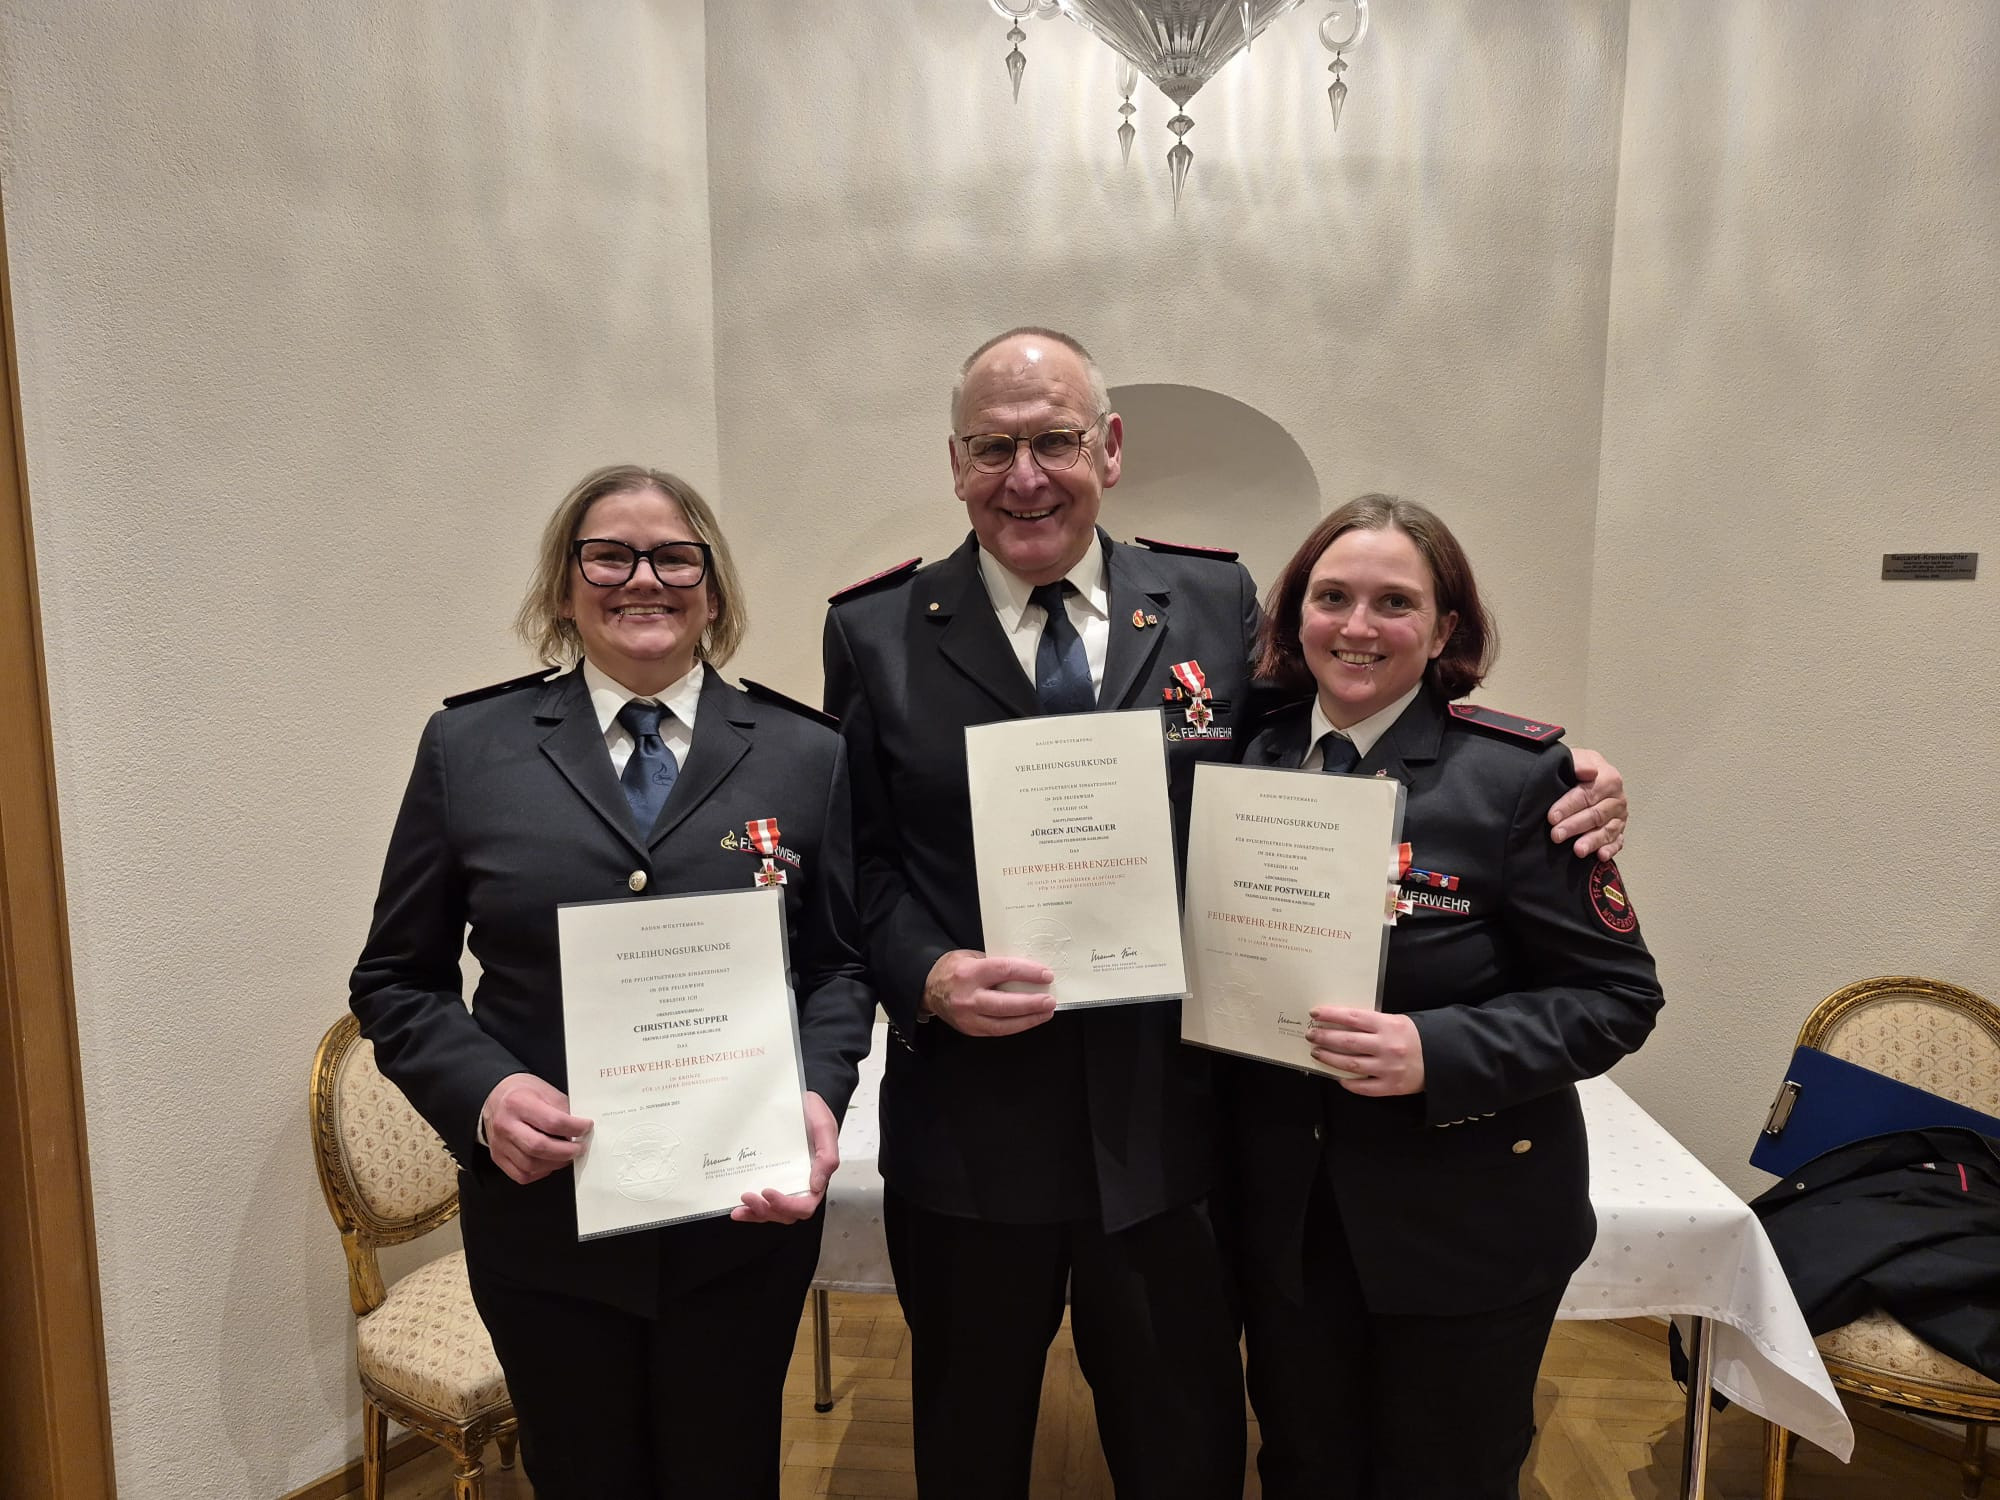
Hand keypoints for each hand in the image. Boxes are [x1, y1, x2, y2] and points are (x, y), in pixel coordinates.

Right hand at [482, 1072, 591, 1184]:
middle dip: (566, 1151)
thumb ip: (562, 1108)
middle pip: (539, 1147)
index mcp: (518, 1103)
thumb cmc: (522, 1093)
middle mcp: (505, 1125)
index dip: (575, 1128)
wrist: (495, 1098)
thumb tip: (581, 1128)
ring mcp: (499, 1144)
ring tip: (567, 1155)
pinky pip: (522, 1175)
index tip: (586, 1128)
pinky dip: (541, 1172)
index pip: (552, 1122)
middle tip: (580, 1148)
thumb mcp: (544, 1090)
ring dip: (555, 1163)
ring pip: (531, 1165)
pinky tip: (550, 1162)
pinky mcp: (498, 1157)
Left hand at [734, 1092, 839, 1223]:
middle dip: (766, 1211)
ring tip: (739, 1208)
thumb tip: (816, 1186)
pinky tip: (738, 1209)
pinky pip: (762, 1202)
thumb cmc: (814, 1113)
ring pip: (772, 1212)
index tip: (768, 1191)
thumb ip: (826, 1156)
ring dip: (756, 1213)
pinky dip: (750, 1210)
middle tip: (748, 1196)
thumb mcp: (824, 1128)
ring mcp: (784, 1182)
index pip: (805, 1205)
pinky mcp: (770, 1177)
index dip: (787, 1205)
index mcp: (816, 1177)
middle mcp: (800, 1184)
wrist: (800, 1100)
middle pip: (786, 1213)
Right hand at [921, 949, 1056, 1036]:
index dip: (1028, 973)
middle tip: (1050, 1000)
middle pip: (1005, 1004)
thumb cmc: (953, 969)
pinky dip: (1015, 1026)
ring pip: (1003, 1024)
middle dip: (1031, 1003)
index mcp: (968, 973)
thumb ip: (996, 964)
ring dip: (1028, 1019)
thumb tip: (1027, 971)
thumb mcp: (971, 957)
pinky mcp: (970, 1030)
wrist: (928, 988)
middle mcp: (967, 998)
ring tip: (1045, 1013)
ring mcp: (967, 1018)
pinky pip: (997, 1031)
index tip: (1046, 975)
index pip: (1003, 971)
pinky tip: (1028, 1020)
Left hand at [1307, 1007, 1424, 1095]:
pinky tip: (1338, 1078)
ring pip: (1351, 1064)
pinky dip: (1349, 1083)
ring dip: (1330, 1058)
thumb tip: (1342, 1023)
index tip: (1315, 1013)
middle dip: (1325, 1037)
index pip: (1353, 1018)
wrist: (1446, 1059)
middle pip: (1347, 1041)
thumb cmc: (1419, 1037)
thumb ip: (1374, 1023)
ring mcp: (1388, 1068)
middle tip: (1311, 1034)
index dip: (1331, 1015)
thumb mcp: (1398, 1021)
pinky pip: (1364, 1087)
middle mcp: (1387, 1046)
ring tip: (1317, 1053)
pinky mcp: (1391, 1087)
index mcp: (1389, 1025)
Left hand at [1550, 749, 1625, 860]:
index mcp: (1609, 778)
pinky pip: (1618, 842)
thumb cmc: (1577, 769)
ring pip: (1607, 831)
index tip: (1552, 816)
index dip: (1569, 806)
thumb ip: (1579, 762)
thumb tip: (1589, 771)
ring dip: (1592, 841)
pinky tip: (1601, 856)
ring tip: (1577, 850)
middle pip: (1596, 814)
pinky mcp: (1619, 830)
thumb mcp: (1575, 757)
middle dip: (1574, 826)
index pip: (1588, 794)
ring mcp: (1620, 816)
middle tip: (1556, 835)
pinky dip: (1610, 849)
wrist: (1584, 776)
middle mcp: (1617, 799)